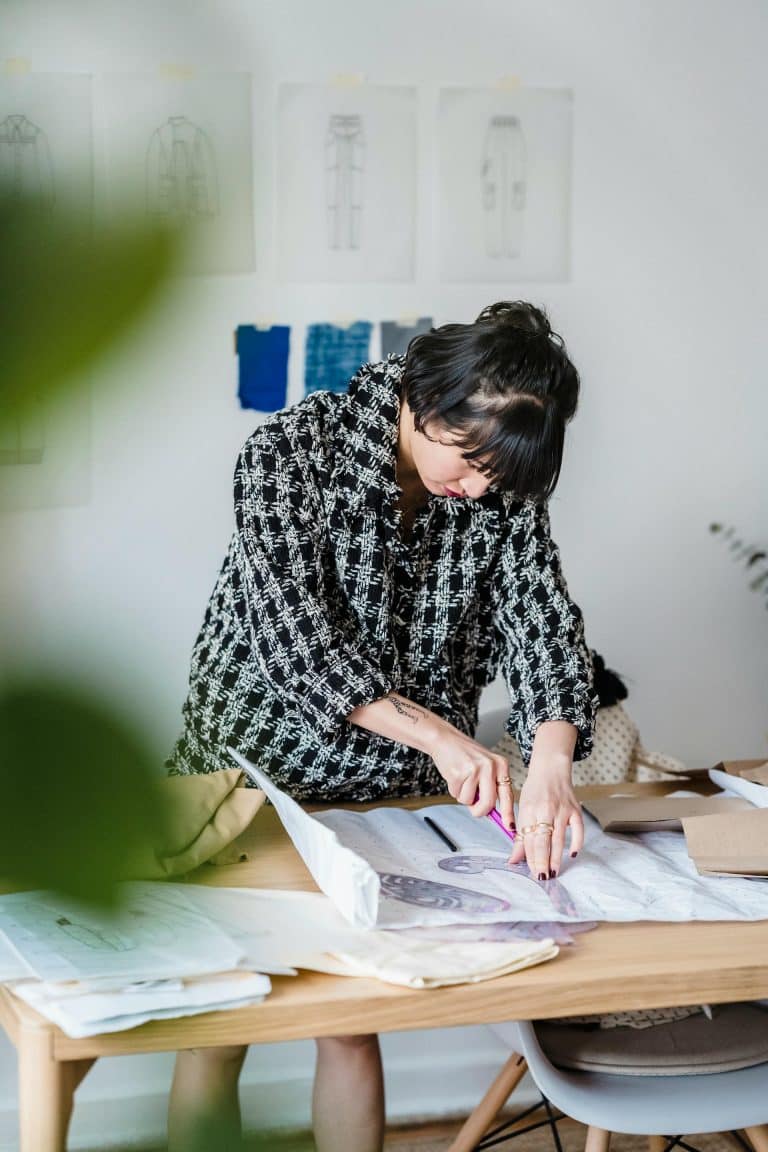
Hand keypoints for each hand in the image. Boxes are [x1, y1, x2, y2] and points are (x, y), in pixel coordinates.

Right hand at [428, 726, 514, 830]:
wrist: (445, 739)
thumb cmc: (465, 755)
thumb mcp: (485, 767)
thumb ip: (491, 788)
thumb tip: (493, 813)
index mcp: (501, 765)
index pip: (508, 794)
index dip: (508, 813)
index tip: (510, 827)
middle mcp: (490, 766)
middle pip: (488, 803)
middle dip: (478, 810)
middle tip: (473, 806)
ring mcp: (475, 769)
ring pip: (469, 801)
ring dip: (462, 796)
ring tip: (462, 779)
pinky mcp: (459, 773)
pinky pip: (457, 795)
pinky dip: (453, 790)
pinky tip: (454, 775)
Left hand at [507, 754, 582, 878]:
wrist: (551, 769)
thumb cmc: (535, 791)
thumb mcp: (523, 810)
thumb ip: (520, 837)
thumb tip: (514, 860)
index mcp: (529, 810)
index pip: (529, 839)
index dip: (530, 857)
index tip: (531, 872)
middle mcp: (545, 810)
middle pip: (543, 840)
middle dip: (542, 860)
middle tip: (542, 877)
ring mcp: (562, 810)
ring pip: (559, 838)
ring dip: (556, 857)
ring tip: (553, 872)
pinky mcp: (575, 810)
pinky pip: (578, 829)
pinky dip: (577, 842)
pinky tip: (572, 854)